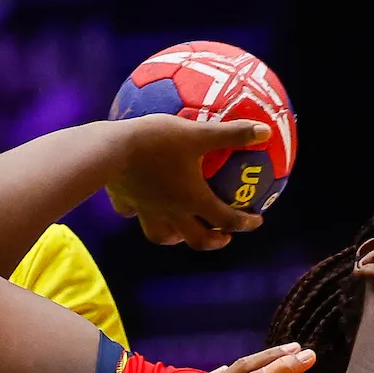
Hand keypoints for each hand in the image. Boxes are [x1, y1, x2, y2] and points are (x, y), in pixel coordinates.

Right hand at [104, 117, 268, 249]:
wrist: (108, 150)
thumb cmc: (155, 141)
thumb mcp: (197, 132)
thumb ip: (232, 133)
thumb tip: (265, 131)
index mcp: (192, 199)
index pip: (226, 219)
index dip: (244, 223)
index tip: (255, 222)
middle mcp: (171, 212)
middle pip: (196, 239)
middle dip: (212, 241)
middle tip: (222, 236)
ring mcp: (146, 210)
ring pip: (162, 235)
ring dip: (176, 236)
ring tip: (180, 230)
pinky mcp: (124, 201)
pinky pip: (132, 212)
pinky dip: (139, 213)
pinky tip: (139, 204)